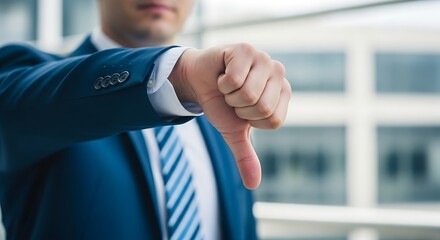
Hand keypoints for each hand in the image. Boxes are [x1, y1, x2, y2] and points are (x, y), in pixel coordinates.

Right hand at [169, 43, 290, 188]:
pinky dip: (222, 82)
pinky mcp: (245, 49)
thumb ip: (246, 156)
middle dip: (238, 108)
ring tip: (229, 85)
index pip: (273, 120)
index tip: (241, 109)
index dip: (250, 120)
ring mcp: (263, 58)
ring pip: (249, 94)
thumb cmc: (220, 104)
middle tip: (233, 97)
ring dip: (230, 95)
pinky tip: (223, 74)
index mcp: (283, 93)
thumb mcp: (234, 132)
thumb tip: (253, 185)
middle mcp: (278, 73)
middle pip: (262, 108)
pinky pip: (235, 78)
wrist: (198, 82)